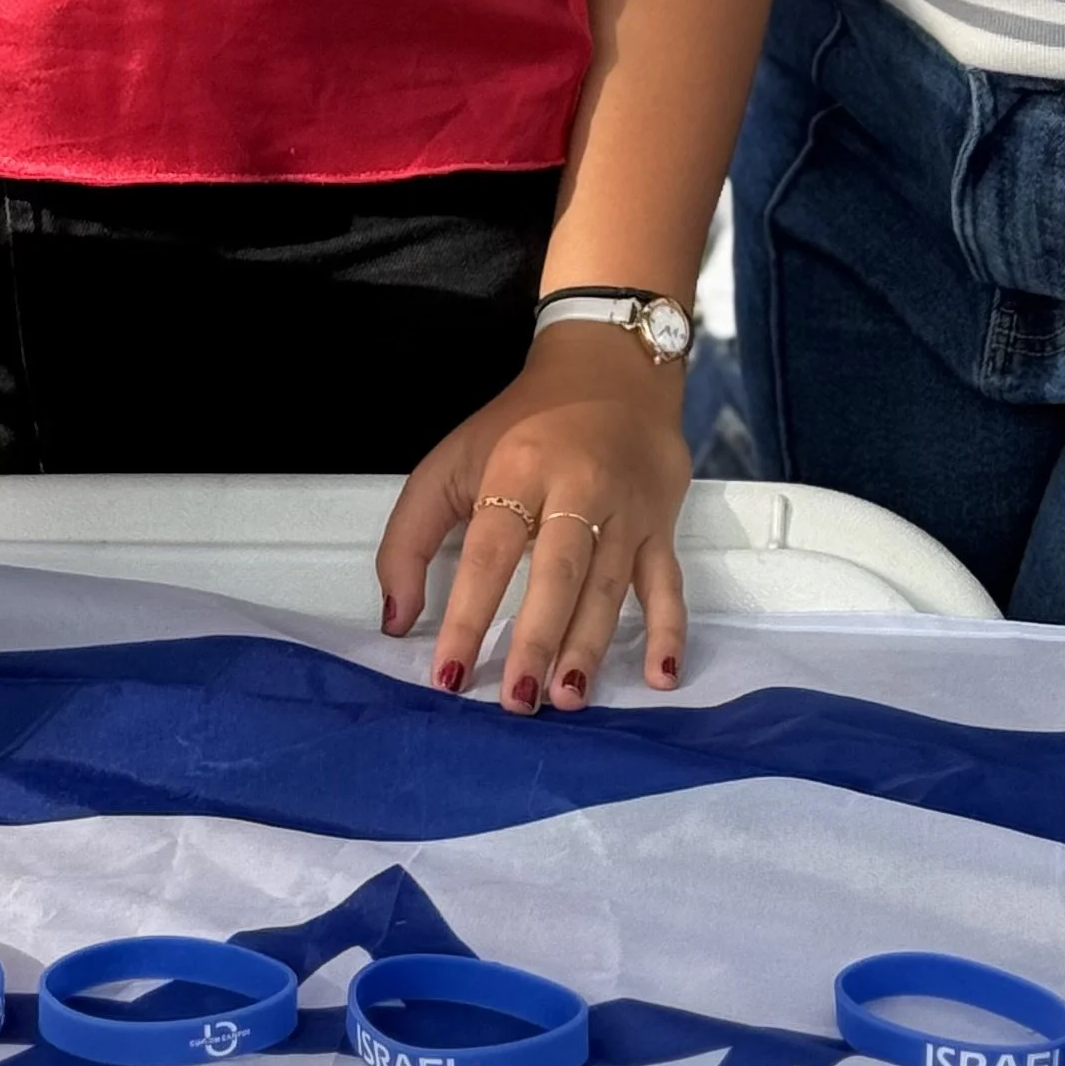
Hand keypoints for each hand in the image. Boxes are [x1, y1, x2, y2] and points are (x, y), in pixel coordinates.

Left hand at [376, 326, 692, 713]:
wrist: (612, 366)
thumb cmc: (522, 426)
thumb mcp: (453, 459)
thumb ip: (412, 535)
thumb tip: (396, 619)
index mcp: (519, 467)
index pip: (491, 550)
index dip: (467, 613)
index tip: (449, 673)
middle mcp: (578, 486)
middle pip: (559, 569)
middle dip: (538, 637)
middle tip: (518, 699)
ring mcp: (626, 508)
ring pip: (610, 583)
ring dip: (590, 644)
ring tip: (568, 698)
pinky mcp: (661, 524)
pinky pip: (668, 583)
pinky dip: (669, 631)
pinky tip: (661, 677)